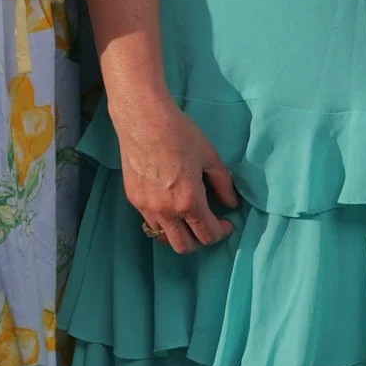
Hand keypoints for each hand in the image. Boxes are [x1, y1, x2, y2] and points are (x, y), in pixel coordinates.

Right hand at [112, 94, 238, 252]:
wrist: (143, 119)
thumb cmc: (179, 134)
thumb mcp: (210, 157)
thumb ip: (223, 184)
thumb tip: (232, 203)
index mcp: (188, 201)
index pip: (207, 234)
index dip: (222, 233)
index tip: (227, 223)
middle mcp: (166, 211)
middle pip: (184, 247)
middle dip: (200, 241)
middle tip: (208, 225)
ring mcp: (146, 207)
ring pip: (164, 238)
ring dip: (179, 233)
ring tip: (188, 218)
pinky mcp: (133, 199)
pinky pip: (150, 222)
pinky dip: (163, 222)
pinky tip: (169, 205)